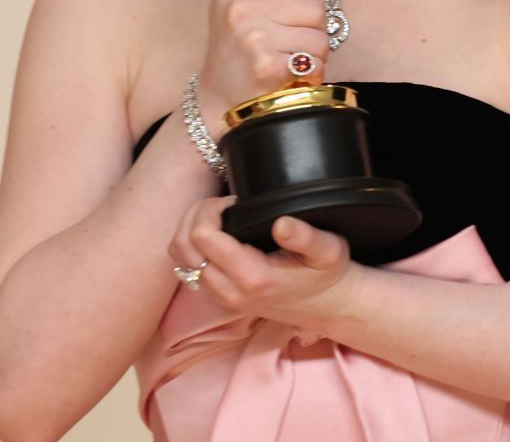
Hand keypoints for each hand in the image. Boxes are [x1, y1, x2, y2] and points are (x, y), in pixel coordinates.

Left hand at [170, 196, 356, 336]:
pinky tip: (216, 232)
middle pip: (183, 246)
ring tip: (217, 214)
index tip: (234, 202)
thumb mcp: (329, 251)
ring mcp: (221, 296)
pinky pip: (187, 267)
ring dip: (189, 229)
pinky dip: (192, 244)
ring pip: (179, 258)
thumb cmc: (327, 274)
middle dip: (195, 214)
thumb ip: (306, 237)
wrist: (326, 307)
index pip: (202, 237)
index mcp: (252, 277)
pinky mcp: (219, 296)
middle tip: (223, 203)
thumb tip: (282, 223)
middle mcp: (229, 291)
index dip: (210, 209)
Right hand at [197, 0, 327, 132]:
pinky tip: (285, 79)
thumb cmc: (233, 51)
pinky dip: (309, 74)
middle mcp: (240, 7)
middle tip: (282, 47)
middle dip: (308, 32)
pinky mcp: (268, 65)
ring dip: (310, 56)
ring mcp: (253, 37)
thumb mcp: (229, 1)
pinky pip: (315, 61)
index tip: (284, 17)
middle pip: (315, 8)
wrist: (217, 103)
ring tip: (283, 63)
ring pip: (319, 36)